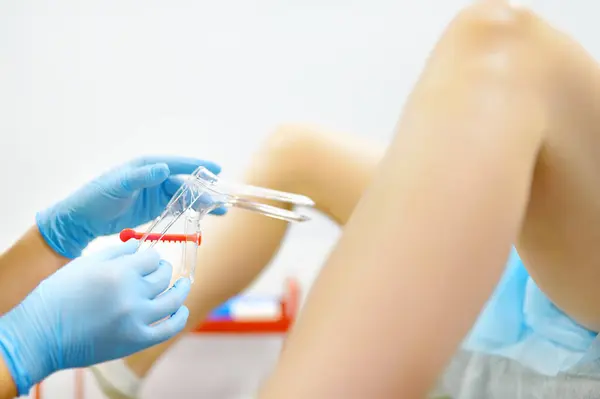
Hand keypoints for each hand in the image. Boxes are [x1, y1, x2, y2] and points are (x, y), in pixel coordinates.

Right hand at [0, 241, 188, 395]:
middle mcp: (132, 294)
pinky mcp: (137, 340)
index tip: (149, 261)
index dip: (151, 258)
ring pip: (173, 300)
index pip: (153, 258)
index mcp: (119, 272)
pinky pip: (170, 328)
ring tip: (183, 285)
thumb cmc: (59, 295)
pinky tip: (181, 310)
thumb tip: (141, 245)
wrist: (41, 335)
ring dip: (181, 289)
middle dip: (163, 271)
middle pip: (164, 276)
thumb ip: (117, 252)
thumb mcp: (85, 264)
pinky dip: (181, 317)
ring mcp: (137, 319)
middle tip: (160, 271)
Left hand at [36, 156, 225, 257]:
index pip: (177, 164)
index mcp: (147, 166)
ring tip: (221, 212)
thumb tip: (164, 167)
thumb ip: (141, 176)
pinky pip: (178, 208)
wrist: (83, 219)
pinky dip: (191, 212)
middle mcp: (155, 177)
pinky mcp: (156, 209)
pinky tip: (203, 218)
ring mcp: (156, 193)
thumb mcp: (118, 185)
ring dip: (202, 203)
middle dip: (205, 190)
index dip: (198, 166)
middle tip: (222, 199)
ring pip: (185, 197)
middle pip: (186, 183)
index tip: (217, 168)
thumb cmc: (96, 197)